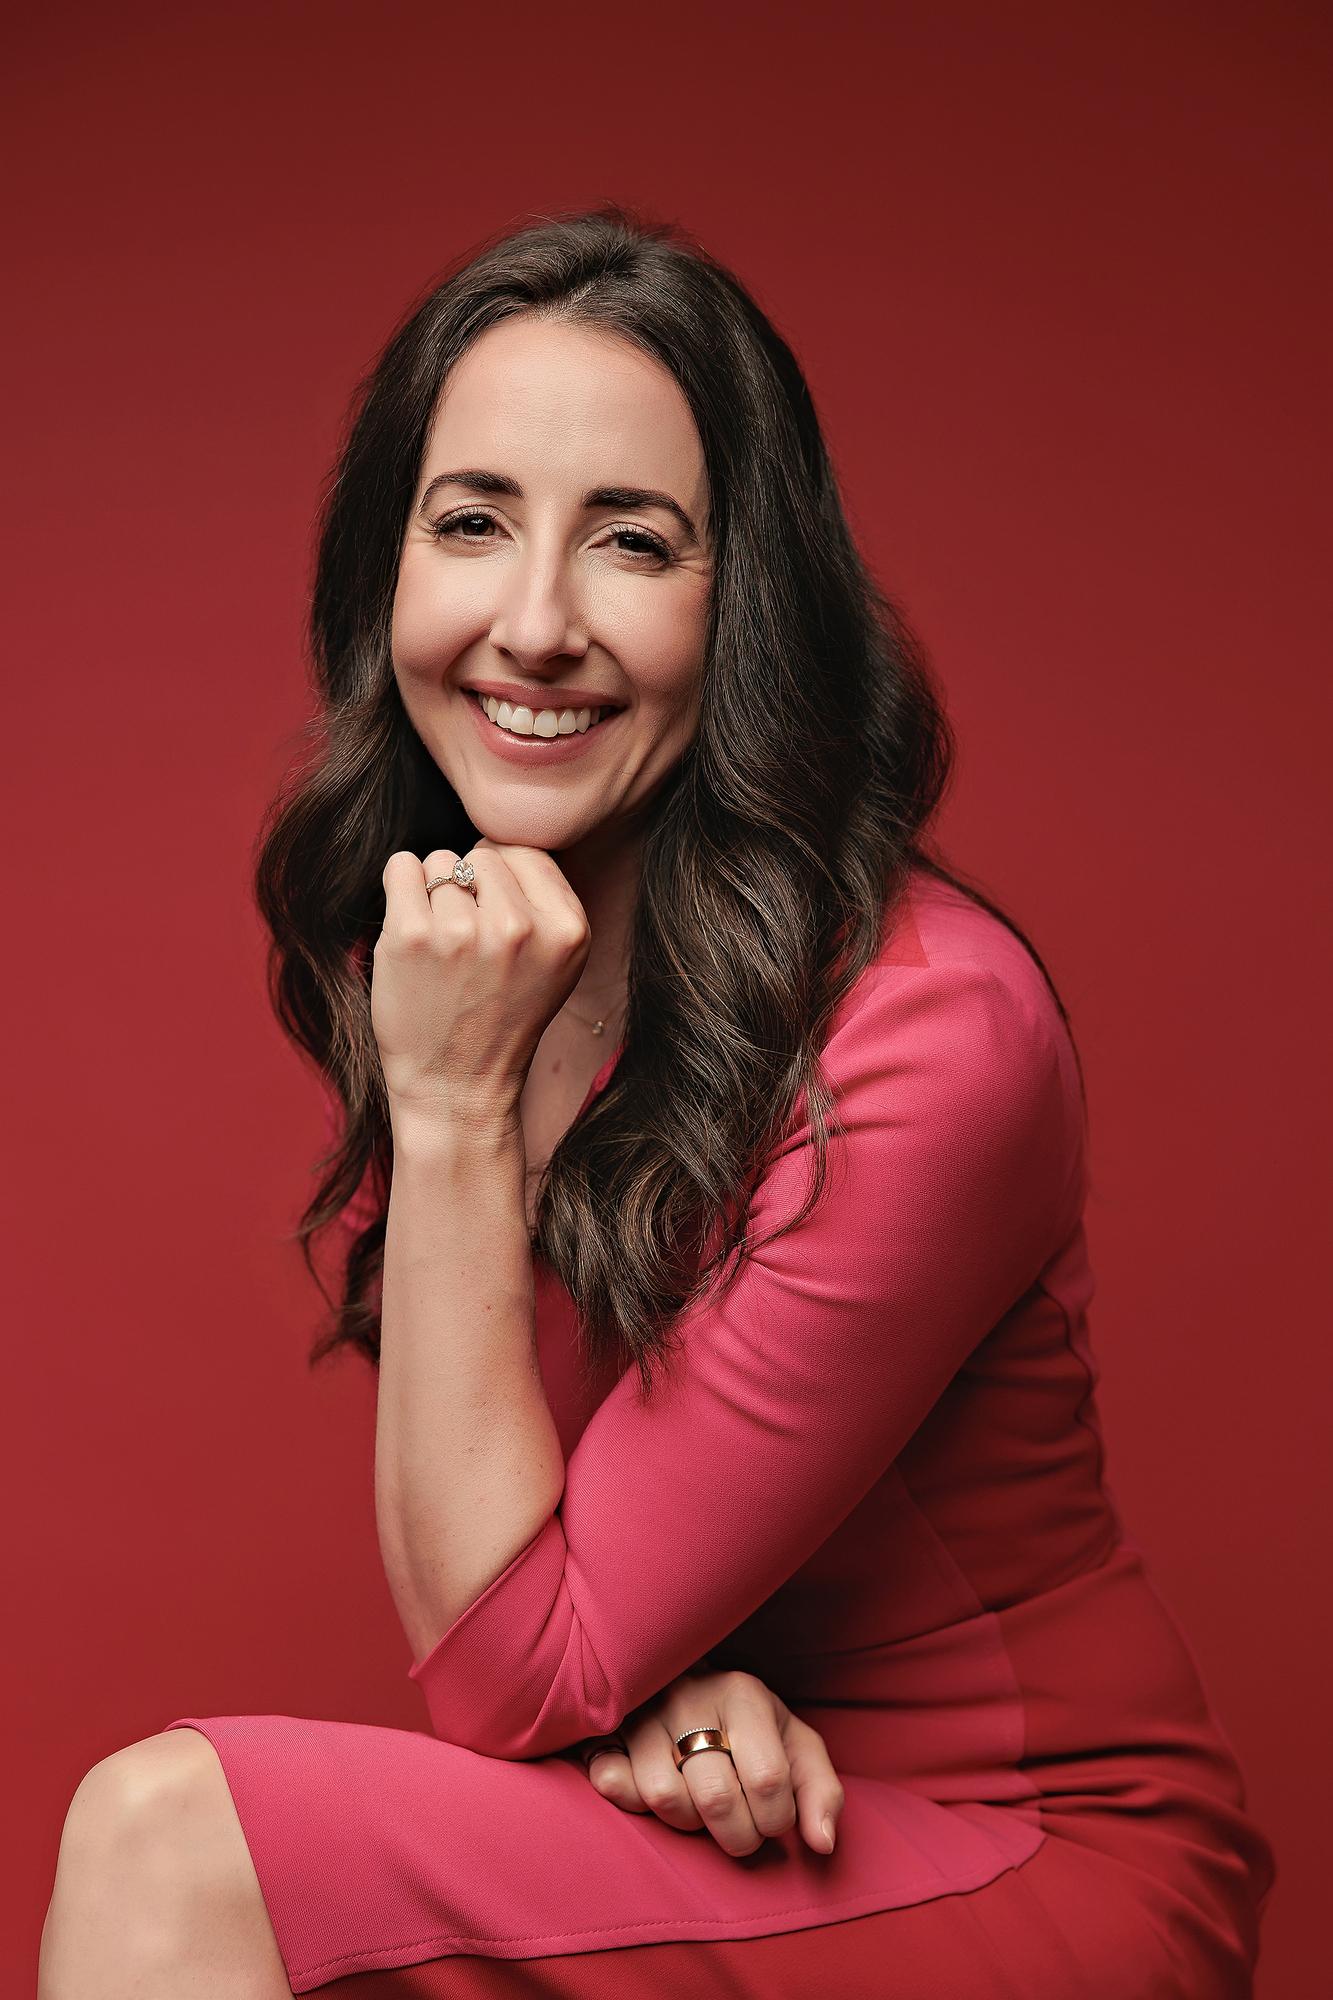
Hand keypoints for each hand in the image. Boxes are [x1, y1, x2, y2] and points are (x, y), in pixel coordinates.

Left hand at [372, 839, 590, 1126]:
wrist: (457, 1088)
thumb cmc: (500, 1019)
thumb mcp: (554, 963)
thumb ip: (542, 902)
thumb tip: (495, 839)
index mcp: (567, 930)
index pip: (526, 855)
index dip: (504, 885)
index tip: (496, 928)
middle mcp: (520, 928)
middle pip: (481, 855)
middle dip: (469, 890)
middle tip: (468, 949)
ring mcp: (463, 931)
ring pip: (440, 862)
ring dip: (433, 897)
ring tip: (442, 952)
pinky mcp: (410, 936)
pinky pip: (401, 868)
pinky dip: (400, 892)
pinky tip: (412, 936)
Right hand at [576, 1666, 844, 1858]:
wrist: (681, 1677)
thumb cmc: (746, 1725)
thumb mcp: (794, 1744)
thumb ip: (819, 1791)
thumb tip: (821, 1844)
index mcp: (744, 1695)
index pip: (768, 1779)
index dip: (775, 1820)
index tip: (773, 1821)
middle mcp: (692, 1696)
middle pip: (717, 1798)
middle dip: (736, 1835)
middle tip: (740, 1830)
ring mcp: (645, 1712)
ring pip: (667, 1799)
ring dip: (688, 1822)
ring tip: (699, 1805)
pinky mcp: (608, 1730)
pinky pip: (613, 1784)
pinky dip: (633, 1801)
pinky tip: (654, 1790)